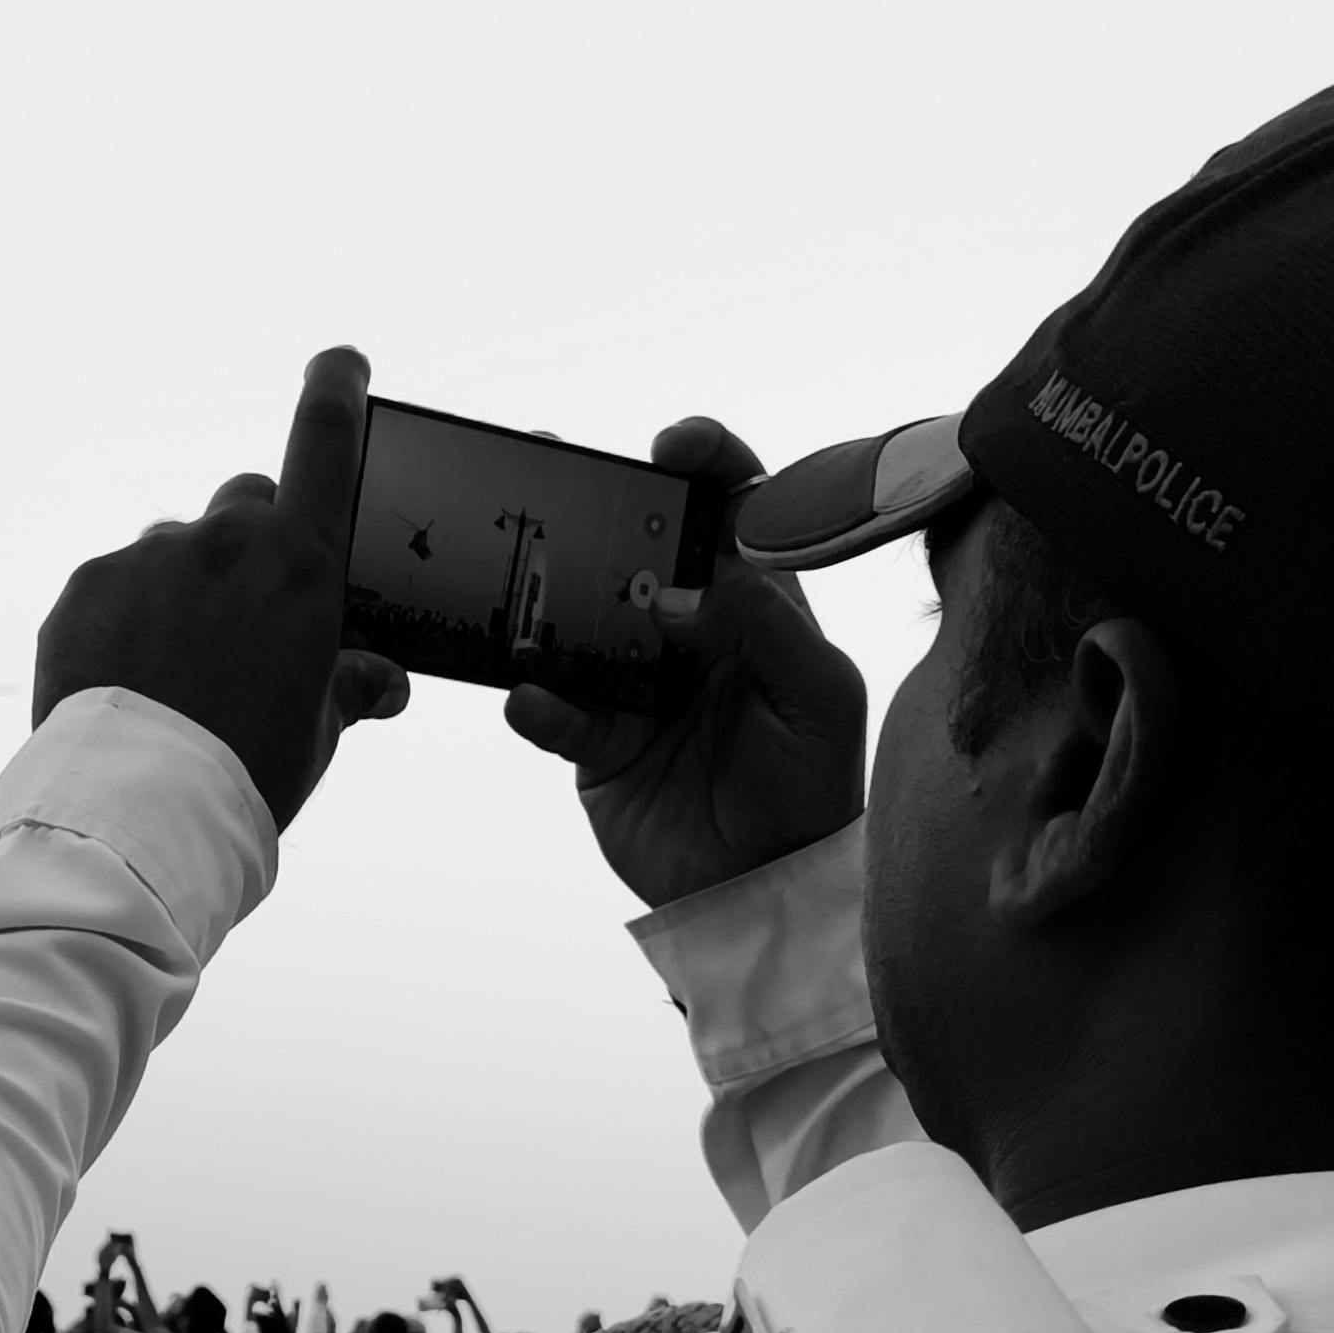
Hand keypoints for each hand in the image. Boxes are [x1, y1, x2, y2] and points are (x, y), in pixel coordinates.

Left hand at [32, 345, 406, 830]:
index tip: (337, 361)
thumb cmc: (245, 772)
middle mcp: (222, 542)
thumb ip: (348, 687)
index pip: (323, 442)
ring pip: (176, 552)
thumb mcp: (316, 733)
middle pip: (247, 504)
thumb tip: (385, 680)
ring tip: (177, 673)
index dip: (334, 389)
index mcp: (297, 565)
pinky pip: (117, 586)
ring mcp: (147, 559)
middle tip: (248, 613)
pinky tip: (129, 681)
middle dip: (255, 541)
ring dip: (184, 589)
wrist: (139, 810)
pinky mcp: (86, 586)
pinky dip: (127, 619)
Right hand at [503, 417, 868, 907]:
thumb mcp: (818, 696)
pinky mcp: (596, 740)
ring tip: (515, 562)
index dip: (708, 464)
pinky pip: (556, 709)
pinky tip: (531, 697)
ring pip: (581, 617)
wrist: (767, 889)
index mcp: (758, 606)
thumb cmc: (813, 787)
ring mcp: (636, 682)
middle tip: (558, 469)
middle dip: (599, 502)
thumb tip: (681, 590)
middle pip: (639, 546)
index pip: (734, 511)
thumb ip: (764, 628)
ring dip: (546, 589)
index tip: (675, 443)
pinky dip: (539, 702)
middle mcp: (691, 632)